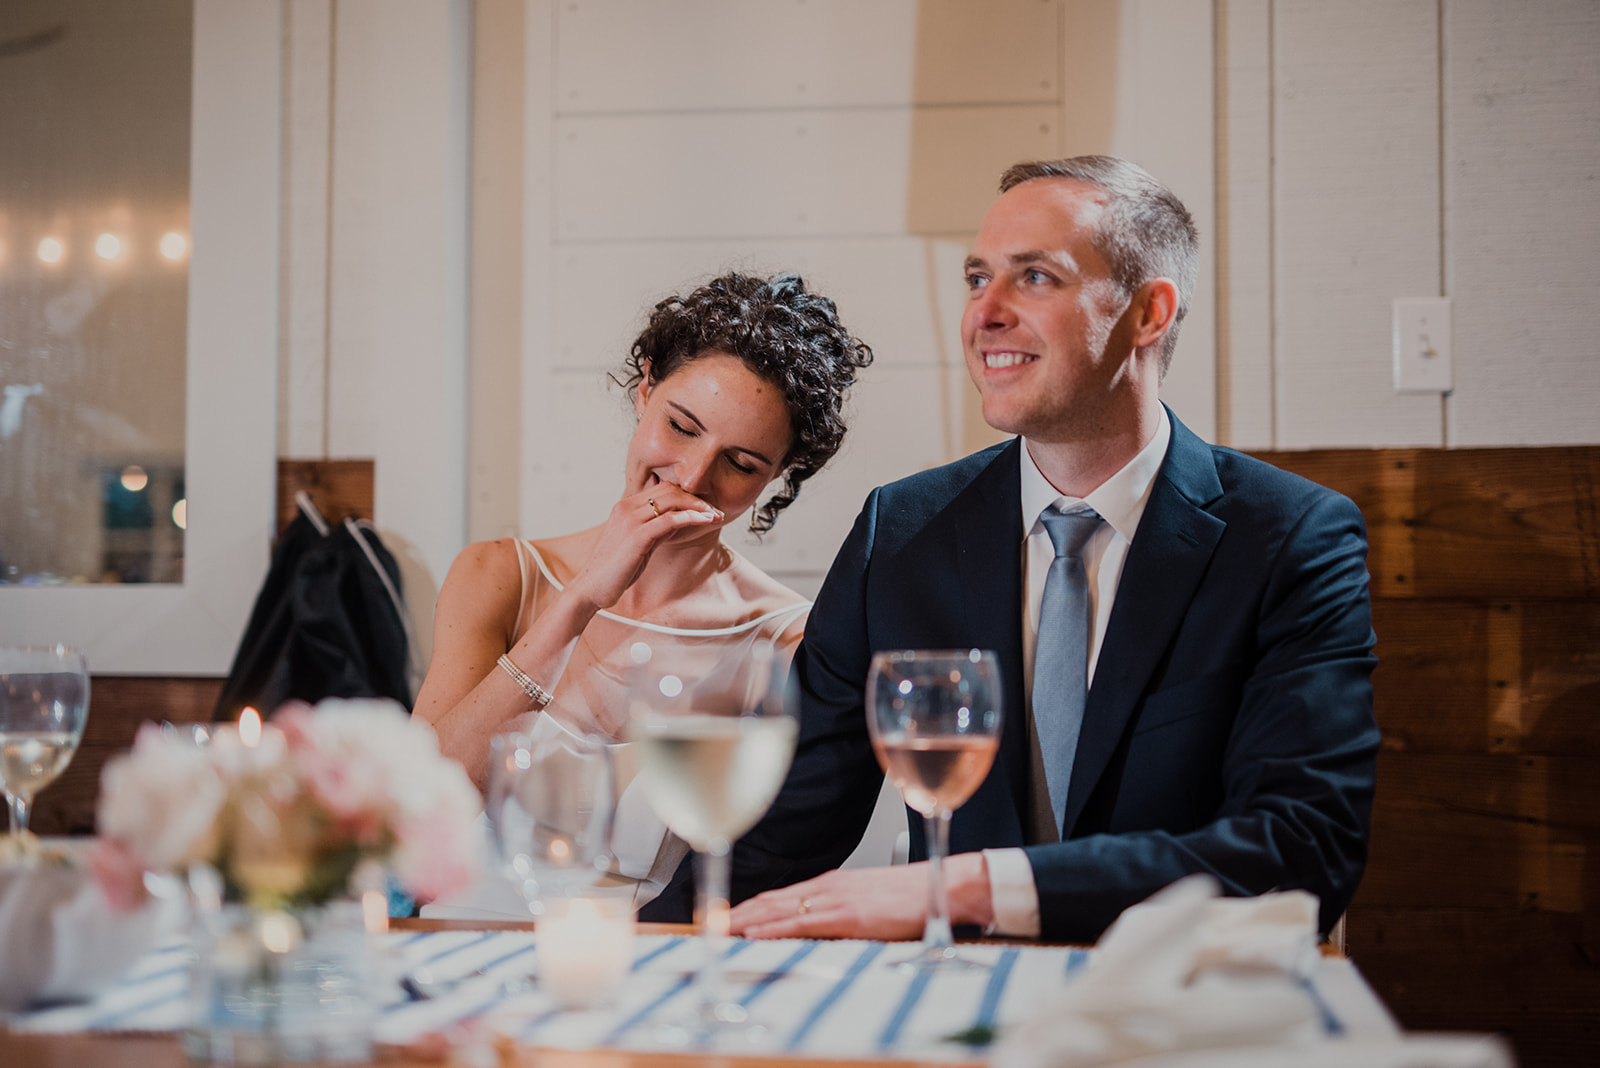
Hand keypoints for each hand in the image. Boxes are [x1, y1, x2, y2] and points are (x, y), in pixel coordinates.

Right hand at [565, 484, 721, 612]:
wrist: (590, 589)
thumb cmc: (615, 570)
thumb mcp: (639, 544)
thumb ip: (656, 530)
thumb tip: (678, 521)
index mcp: (625, 507)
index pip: (662, 489)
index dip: (687, 496)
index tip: (706, 508)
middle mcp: (626, 508)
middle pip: (669, 491)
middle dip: (696, 499)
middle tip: (716, 511)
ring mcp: (630, 520)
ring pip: (672, 501)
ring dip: (698, 507)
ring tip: (716, 516)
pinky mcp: (636, 536)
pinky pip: (669, 520)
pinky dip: (690, 518)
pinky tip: (705, 521)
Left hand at [730, 854, 992, 940]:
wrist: (941, 885)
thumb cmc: (912, 895)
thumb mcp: (868, 901)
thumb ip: (843, 910)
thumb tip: (824, 925)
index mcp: (831, 884)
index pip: (779, 896)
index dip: (749, 908)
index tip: (726, 918)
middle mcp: (826, 887)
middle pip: (770, 901)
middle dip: (737, 914)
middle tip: (709, 925)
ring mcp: (834, 899)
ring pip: (778, 910)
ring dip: (745, 921)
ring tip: (719, 931)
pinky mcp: (846, 914)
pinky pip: (801, 922)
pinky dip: (773, 928)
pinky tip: (754, 934)